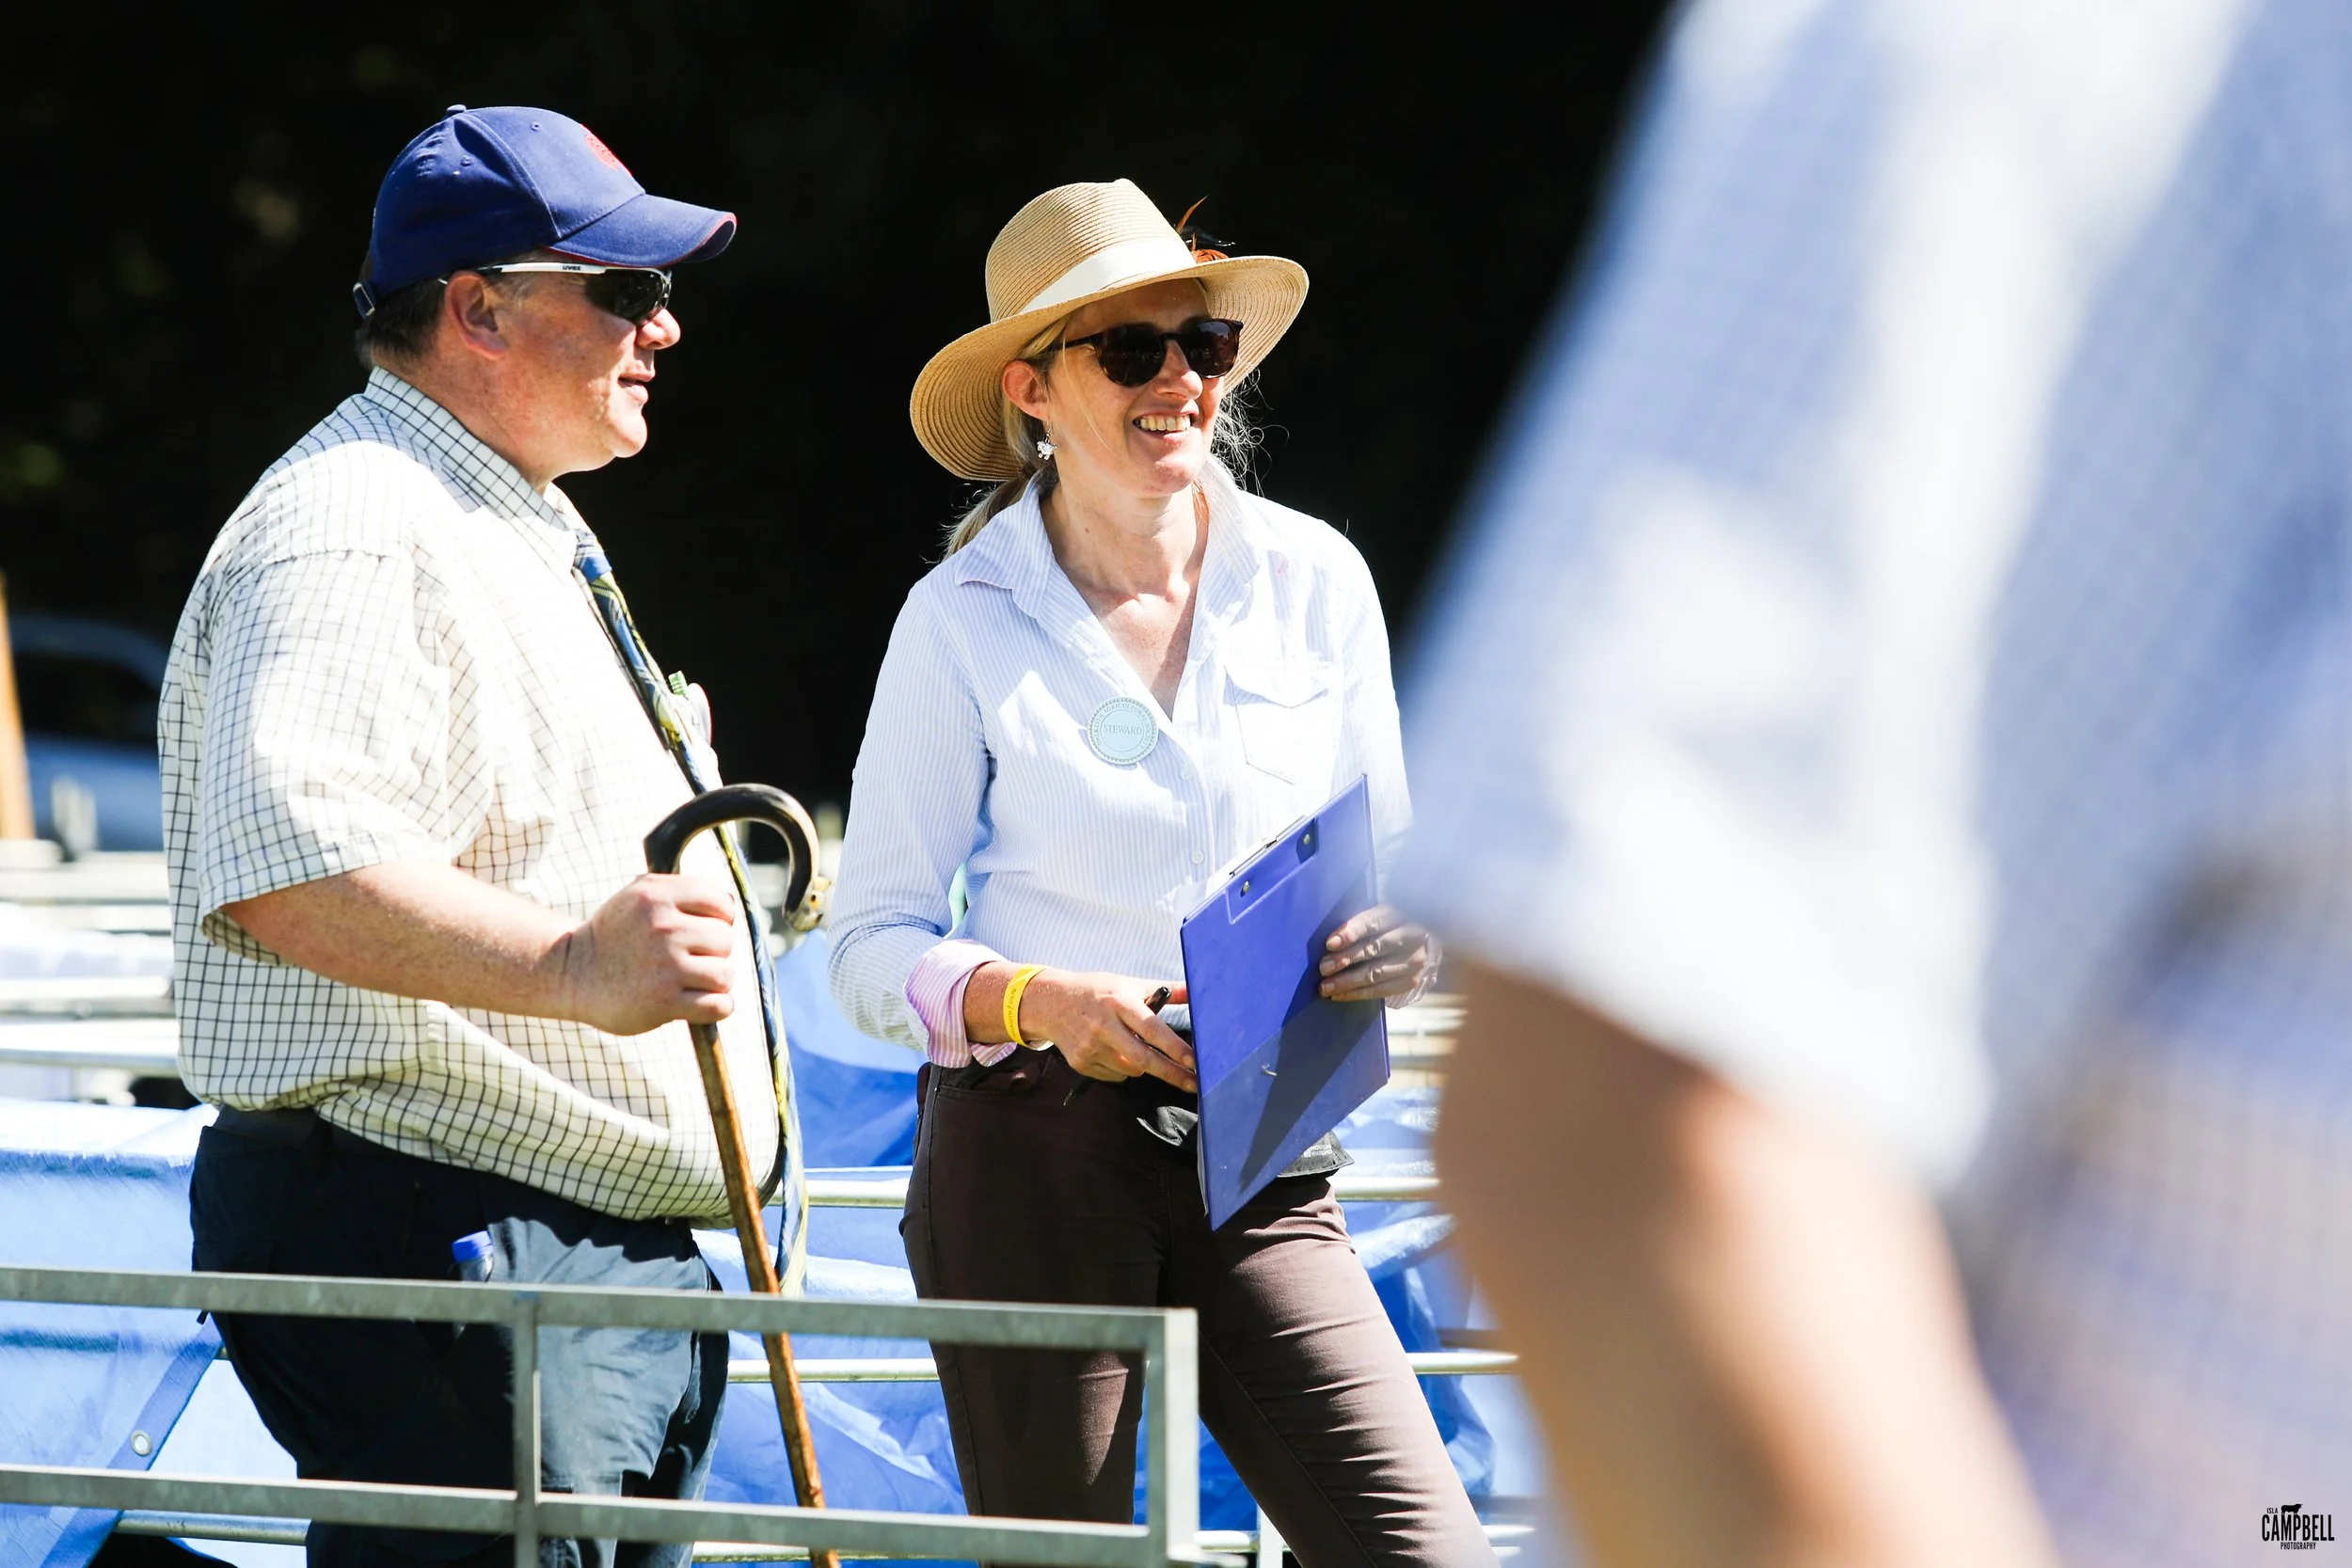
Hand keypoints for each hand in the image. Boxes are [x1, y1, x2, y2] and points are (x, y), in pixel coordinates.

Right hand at [554, 873, 737, 1034]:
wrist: (573, 973)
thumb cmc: (617, 933)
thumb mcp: (640, 895)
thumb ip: (683, 890)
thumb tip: (733, 904)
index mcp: (658, 896)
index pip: (722, 902)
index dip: (720, 917)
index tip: (702, 929)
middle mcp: (663, 928)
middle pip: (726, 939)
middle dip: (713, 952)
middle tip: (689, 959)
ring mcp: (665, 966)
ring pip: (725, 974)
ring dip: (715, 981)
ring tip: (692, 981)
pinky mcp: (664, 1002)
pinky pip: (719, 1005)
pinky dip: (717, 1007)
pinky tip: (699, 1003)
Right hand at [1018, 970, 1196, 1091]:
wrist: (1051, 1003)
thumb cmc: (1097, 991)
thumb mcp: (1129, 984)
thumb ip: (1166, 991)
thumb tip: (1197, 989)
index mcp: (1118, 1003)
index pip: (1151, 1029)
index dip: (1174, 1047)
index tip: (1195, 1061)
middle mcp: (1103, 1026)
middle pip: (1142, 1059)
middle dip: (1171, 1074)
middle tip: (1195, 1084)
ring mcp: (1090, 1047)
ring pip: (1131, 1070)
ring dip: (1142, 1064)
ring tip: (1132, 1044)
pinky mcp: (1081, 1063)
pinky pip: (1116, 1076)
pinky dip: (1123, 1068)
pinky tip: (1113, 1050)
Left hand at [1319, 904, 1435, 1001]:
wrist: (1416, 945)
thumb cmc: (1386, 929)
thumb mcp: (1376, 918)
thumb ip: (1357, 925)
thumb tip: (1329, 943)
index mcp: (1398, 914)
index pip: (1372, 923)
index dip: (1351, 933)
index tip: (1329, 944)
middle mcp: (1411, 936)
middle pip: (1374, 948)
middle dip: (1346, 959)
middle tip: (1323, 968)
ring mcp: (1413, 960)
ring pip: (1376, 972)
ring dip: (1347, 981)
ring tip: (1326, 987)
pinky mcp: (1412, 980)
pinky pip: (1381, 990)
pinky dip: (1357, 994)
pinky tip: (1339, 995)